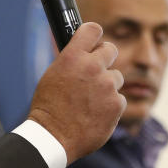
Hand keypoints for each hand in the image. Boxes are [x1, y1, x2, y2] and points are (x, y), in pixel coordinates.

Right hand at [28, 22, 125, 162]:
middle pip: (111, 49)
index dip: (94, 35)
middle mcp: (92, 67)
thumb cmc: (49, 108)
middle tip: (97, 70)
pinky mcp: (117, 104)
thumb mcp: (53, 75)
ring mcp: (107, 85)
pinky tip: (95, 114)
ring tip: (91, 101)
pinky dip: (110, 105)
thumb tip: (84, 53)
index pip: (92, 29)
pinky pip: (119, 99)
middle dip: (105, 58)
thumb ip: (72, 61)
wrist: (54, 137)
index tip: (94, 42)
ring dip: (107, 86)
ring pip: (116, 77)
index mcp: (72, 57)